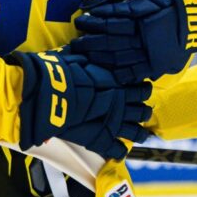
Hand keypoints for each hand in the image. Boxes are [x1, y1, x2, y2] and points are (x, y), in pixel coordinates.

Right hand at [10, 49, 151, 160]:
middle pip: (142, 111)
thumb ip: (85, 56)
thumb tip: (82, 44)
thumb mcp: (76, 57)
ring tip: (140, 135)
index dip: (143, 91)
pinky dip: (120, 151)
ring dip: (139, 133)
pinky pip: (118, 150)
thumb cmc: (64, 72)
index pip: (141, 89)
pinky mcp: (103, 141)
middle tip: (141, 112)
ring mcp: (114, 124)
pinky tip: (119, 151)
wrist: (53, 93)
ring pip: (136, 132)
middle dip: (143, 112)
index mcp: (118, 84)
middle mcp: (121, 105)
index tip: (141, 90)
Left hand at [71, 0, 196, 81]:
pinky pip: (134, 72)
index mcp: (144, 12)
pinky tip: (105, 70)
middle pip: (111, 40)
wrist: (193, 12)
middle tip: (75, 42)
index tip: (81, 19)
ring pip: (119, 57)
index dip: (94, 20)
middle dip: (89, 41)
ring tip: (84, 54)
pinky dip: (119, 73)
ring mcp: (152, 50)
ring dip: (98, 57)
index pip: (113, 18)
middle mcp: (147, 33)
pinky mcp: (157, 64)